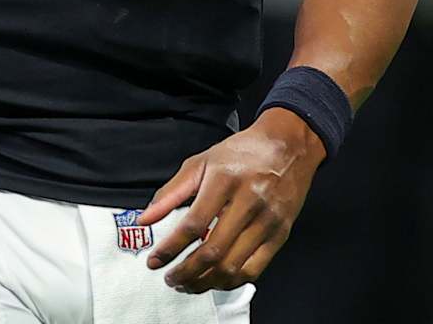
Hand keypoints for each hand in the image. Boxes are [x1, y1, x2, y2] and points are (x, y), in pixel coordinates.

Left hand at [135, 108, 323, 292]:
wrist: (287, 147)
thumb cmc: (240, 154)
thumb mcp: (200, 163)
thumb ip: (170, 192)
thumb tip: (145, 219)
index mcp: (224, 181)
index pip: (193, 224)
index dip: (171, 248)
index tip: (154, 261)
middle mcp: (249, 202)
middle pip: (214, 250)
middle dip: (187, 272)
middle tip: (170, 278)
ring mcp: (268, 221)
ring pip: (234, 266)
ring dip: (206, 282)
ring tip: (188, 284)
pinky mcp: (281, 235)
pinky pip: (254, 269)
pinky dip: (231, 281)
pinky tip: (214, 280)